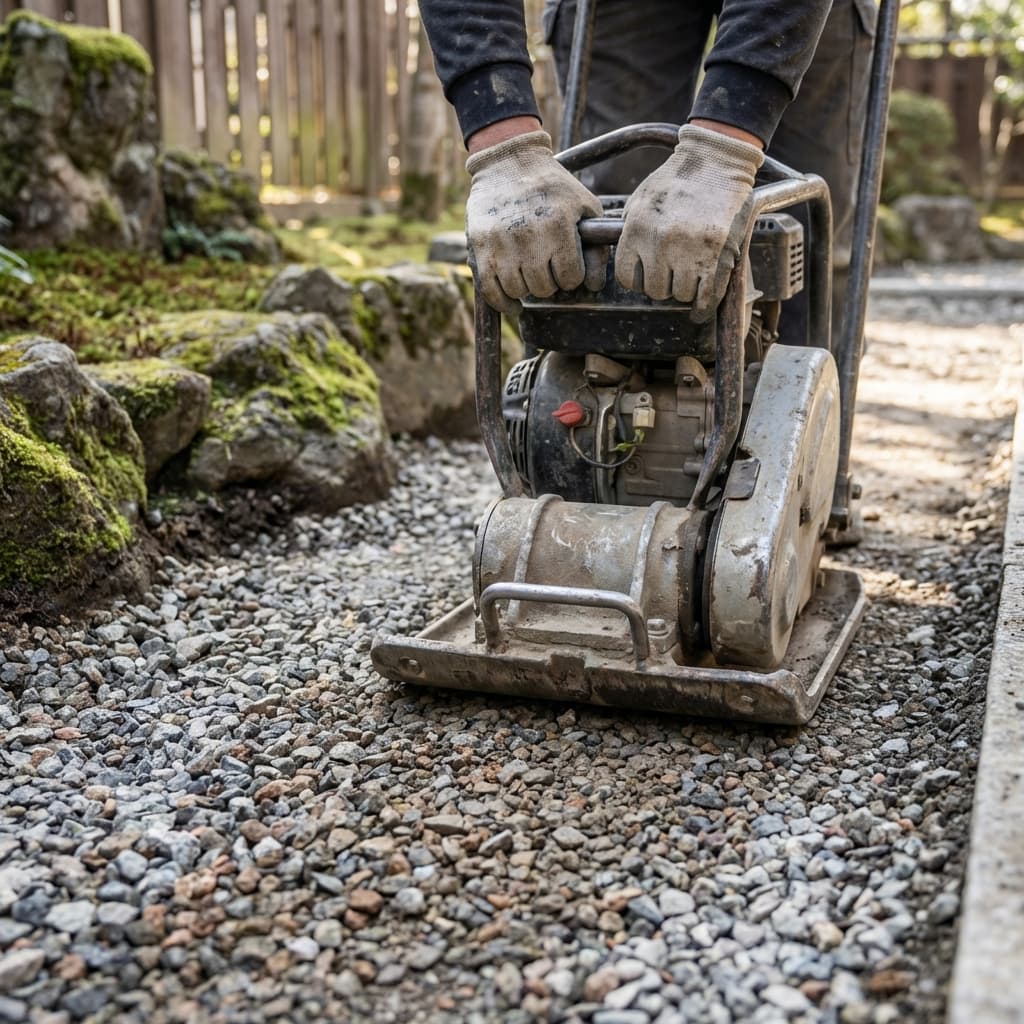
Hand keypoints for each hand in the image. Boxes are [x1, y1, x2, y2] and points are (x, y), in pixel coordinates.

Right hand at [465, 130, 605, 313]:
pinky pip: (491, 292)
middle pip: (544, 289)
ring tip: (529, 272)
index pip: (570, 278)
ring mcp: (501, 244)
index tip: (566, 266)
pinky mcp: (480, 248)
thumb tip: (595, 286)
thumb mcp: (583, 207)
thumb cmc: (552, 187)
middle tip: (546, 266)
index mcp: (557, 226)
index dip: (571, 276)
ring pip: (519, 292)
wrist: (507, 162)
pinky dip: (504, 303)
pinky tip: (513, 303)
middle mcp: (529, 237)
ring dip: (527, 288)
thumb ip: (595, 247)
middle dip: (549, 282)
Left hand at [615, 124, 764, 321]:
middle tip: (672, 272)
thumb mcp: (641, 199)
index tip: (647, 274)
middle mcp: (660, 244)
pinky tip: (702, 303)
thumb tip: (626, 259)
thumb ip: (629, 229)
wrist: (716, 160)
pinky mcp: (717, 254)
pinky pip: (706, 295)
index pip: (627, 279)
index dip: (638, 279)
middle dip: (663, 285)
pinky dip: (704, 303)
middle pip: (656, 290)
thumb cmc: (676, 179)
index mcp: (637, 230)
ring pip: (681, 294)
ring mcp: (689, 250)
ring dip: (685, 289)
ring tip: (690, 274)